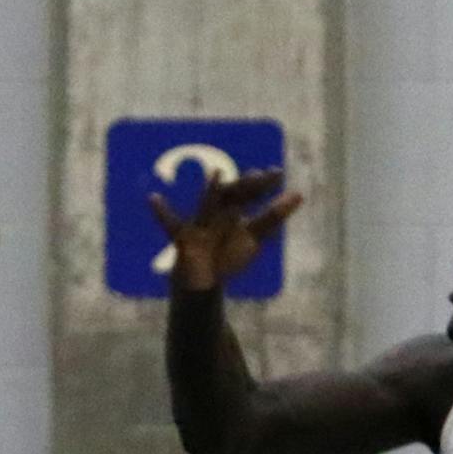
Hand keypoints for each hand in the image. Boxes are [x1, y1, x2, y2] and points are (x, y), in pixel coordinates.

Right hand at [150, 169, 300, 292]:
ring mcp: (199, 225)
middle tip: (262, 176)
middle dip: (246, 187)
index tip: (277, 173)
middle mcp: (216, 213)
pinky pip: (171, 225)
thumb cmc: (226, 253)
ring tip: (217, 175)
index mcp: (232, 210)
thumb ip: (273, 216)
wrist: (201, 280)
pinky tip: (153, 199)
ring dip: (212, 192)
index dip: (263, 184)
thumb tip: (299, 193)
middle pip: (232, 197)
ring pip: (208, 207)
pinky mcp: (182, 238)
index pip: (249, 193)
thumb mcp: (254, 236)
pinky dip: (162, 213)